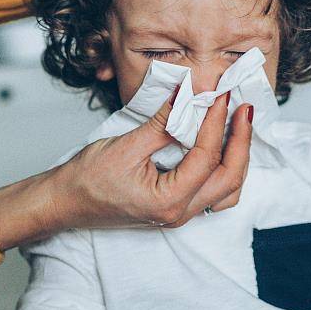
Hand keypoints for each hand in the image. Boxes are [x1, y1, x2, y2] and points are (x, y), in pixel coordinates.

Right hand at [50, 89, 252, 229]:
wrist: (66, 202)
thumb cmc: (87, 180)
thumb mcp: (126, 146)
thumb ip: (162, 123)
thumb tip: (187, 96)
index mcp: (168, 201)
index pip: (206, 157)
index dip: (216, 122)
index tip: (222, 95)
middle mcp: (180, 213)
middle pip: (229, 177)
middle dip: (240, 140)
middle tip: (244, 108)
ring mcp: (180, 214)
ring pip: (227, 189)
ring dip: (237, 157)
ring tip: (239, 125)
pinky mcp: (176, 207)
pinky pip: (214, 192)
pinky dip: (224, 168)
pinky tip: (222, 146)